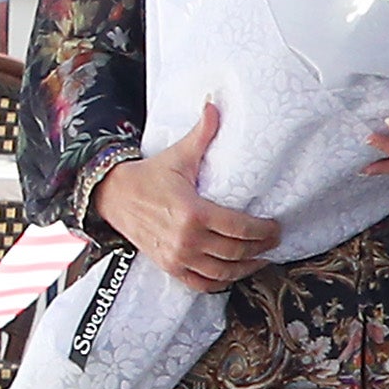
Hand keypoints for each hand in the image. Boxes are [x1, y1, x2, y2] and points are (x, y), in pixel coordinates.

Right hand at [98, 106, 274, 286]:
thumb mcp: (178, 155)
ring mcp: (177, 256)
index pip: (240, 228)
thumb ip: (202, 134)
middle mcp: (187, 239)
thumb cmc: (149, 175)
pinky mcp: (169, 266)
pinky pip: (201, 284)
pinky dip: (220, 282)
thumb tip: (215, 104)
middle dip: (261, 248)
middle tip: (274, 241)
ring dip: (246, 267)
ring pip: (222, 272)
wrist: (112, 195)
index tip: (276, 227)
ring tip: (260, 258)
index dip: (264, 231)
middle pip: (236, 251)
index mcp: (193, 212)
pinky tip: (233, 273)